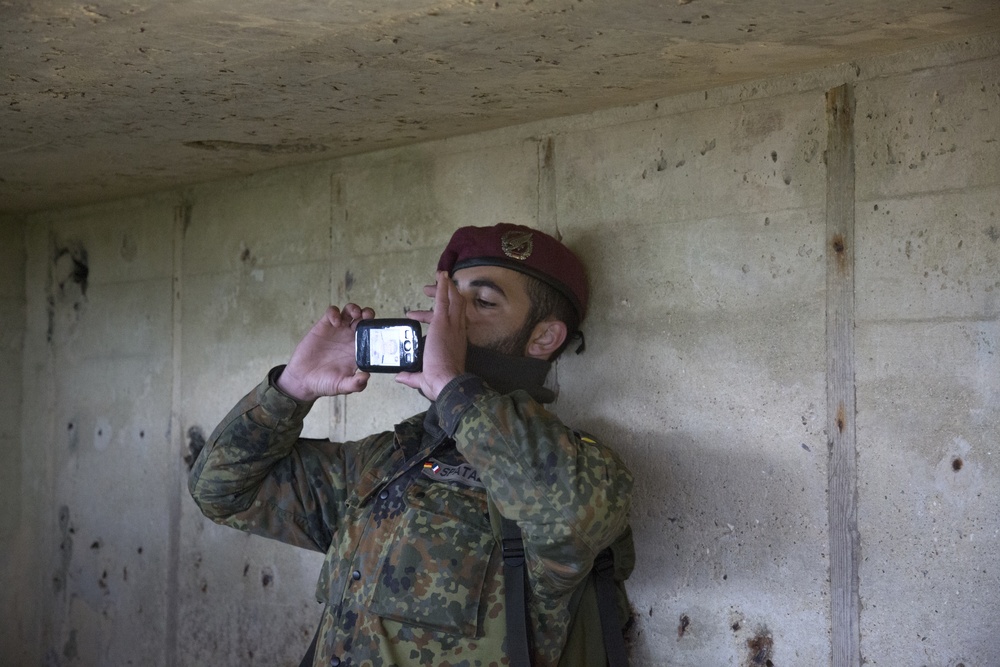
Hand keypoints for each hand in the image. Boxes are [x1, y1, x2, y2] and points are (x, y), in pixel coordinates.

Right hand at [276, 304, 374, 401]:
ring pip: (349, 312)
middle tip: (367, 317)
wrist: (303, 380)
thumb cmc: (324, 383)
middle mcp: (350, 338)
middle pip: (363, 319)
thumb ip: (354, 384)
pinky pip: (332, 312)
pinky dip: (335, 313)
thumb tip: (366, 377)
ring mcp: (337, 331)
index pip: (372, 334)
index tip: (378, 330)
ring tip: (354, 314)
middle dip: (368, 314)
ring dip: (354, 308)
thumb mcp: (341, 386)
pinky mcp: (323, 326)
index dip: (377, 329)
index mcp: (358, 350)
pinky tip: (335, 322)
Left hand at [396, 271, 466, 400]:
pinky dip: (442, 287)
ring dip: (445, 288)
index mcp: (455, 343)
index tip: (421, 315)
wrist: (448, 382)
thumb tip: (400, 377)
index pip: (451, 323)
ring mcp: (451, 326)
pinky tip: (441, 275)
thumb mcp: (424, 378)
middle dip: (448, 295)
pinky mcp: (442, 323)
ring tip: (439, 277)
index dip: (440, 315)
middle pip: (457, 306)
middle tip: (433, 289)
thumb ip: (411, 376)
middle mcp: (457, 332)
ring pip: (453, 300)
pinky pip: (444, 300)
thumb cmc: (440, 383)